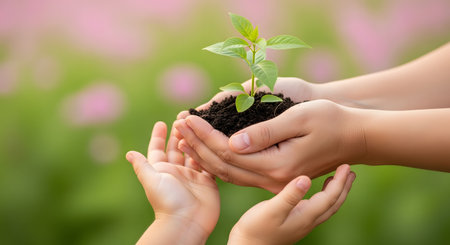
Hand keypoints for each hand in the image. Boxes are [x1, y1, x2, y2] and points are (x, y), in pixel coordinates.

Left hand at [126, 122, 219, 243]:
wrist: (187, 222)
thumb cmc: (166, 202)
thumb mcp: (151, 181)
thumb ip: (142, 166)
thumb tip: (129, 154)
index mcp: (162, 170)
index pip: (158, 149)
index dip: (158, 136)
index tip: (161, 122)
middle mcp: (177, 172)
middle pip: (177, 148)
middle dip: (179, 133)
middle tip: (183, 117)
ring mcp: (193, 176)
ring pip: (194, 152)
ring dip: (194, 139)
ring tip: (196, 124)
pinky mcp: (207, 181)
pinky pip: (208, 163)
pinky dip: (208, 152)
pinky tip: (210, 139)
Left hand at [174, 100, 364, 192]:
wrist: (355, 138)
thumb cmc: (331, 121)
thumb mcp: (299, 119)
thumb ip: (265, 133)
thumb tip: (231, 142)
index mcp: (277, 166)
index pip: (228, 152)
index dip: (205, 135)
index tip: (187, 117)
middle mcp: (272, 180)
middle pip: (223, 165)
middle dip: (198, 144)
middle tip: (178, 124)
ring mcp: (273, 183)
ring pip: (228, 173)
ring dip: (204, 154)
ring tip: (184, 137)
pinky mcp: (274, 179)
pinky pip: (239, 174)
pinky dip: (219, 162)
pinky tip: (206, 152)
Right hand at [228, 164, 355, 244]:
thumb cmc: (255, 229)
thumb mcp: (271, 210)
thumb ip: (289, 195)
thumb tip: (306, 178)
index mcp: (305, 216)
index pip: (330, 198)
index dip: (340, 182)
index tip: (346, 166)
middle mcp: (307, 221)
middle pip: (333, 204)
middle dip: (343, 187)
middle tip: (350, 170)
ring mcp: (301, 223)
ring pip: (326, 207)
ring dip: (335, 192)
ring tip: (338, 179)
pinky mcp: (294, 223)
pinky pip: (316, 208)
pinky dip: (323, 197)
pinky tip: (315, 190)